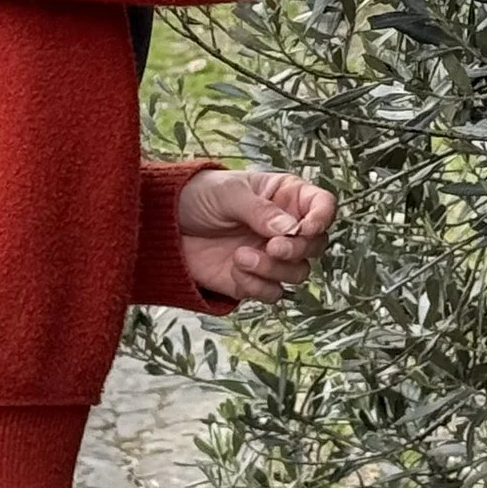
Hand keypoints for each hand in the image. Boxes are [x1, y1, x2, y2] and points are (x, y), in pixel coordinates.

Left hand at [176, 166, 337, 305]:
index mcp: (285, 197)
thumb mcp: (229, 194)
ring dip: (274, 270)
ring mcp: (271, 256)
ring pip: (299, 273)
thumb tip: (290, 229)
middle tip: (273, 247)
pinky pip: (273, 293)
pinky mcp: (255, 281)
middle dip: (298, 250)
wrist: (164, 227)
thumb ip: (260, 211)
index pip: (322, 206)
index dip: (323, 218)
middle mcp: (285, 228)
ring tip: (241, 257)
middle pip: (316, 245)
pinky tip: (234, 270)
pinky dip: (257, 286)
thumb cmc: (199, 197)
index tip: (306, 228)